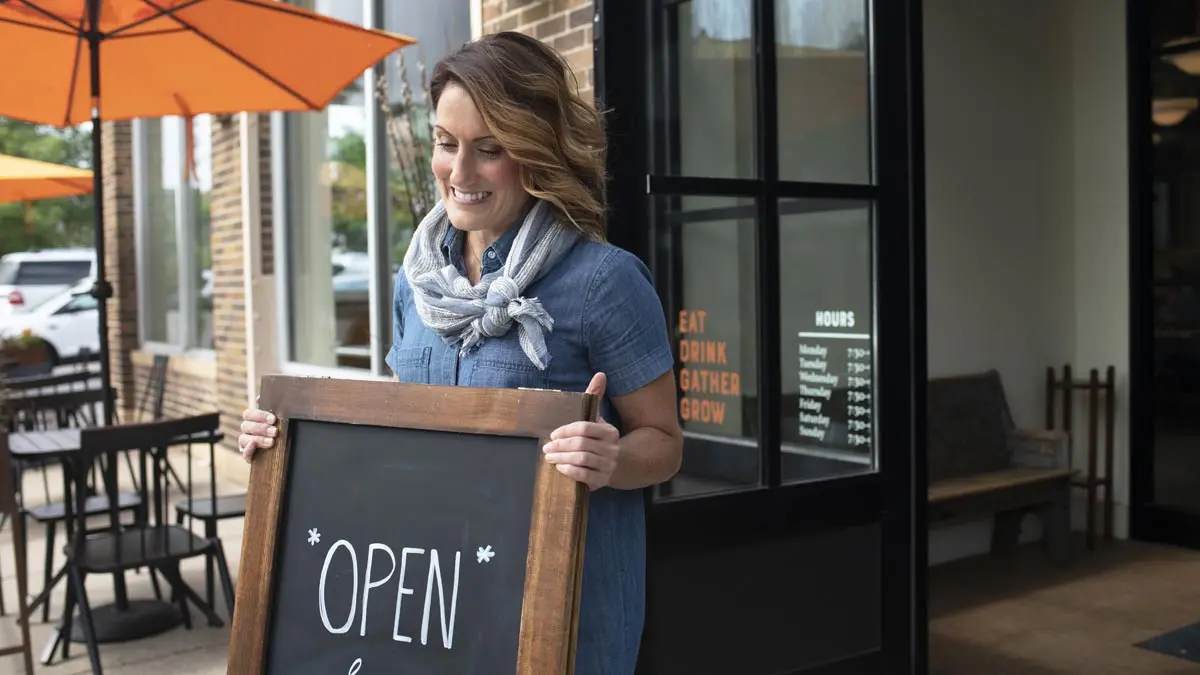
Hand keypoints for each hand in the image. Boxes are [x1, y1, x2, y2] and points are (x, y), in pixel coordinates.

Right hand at [238, 400, 277, 462]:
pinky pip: (244, 455)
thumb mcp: (277, 417)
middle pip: (247, 426)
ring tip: (272, 442)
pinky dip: (247, 451)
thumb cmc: (279, 426)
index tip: (274, 419)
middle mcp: (247, 430)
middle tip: (275, 431)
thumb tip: (260, 398)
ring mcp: (246, 443)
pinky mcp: (249, 456)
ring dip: (258, 439)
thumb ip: (270, 406)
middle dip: (262, 428)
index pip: (249, 414)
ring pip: (244, 439)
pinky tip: (253, 447)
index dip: (260, 416)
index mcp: (252, 419)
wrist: (284, 449)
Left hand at [543, 373, 618, 490]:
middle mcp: (611, 448)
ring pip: (583, 460)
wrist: (618, 464)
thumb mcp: (598, 419)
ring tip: (550, 458)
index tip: (553, 434)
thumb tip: (600, 374)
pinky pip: (585, 476)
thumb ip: (595, 397)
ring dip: (562, 458)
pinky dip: (570, 471)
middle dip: (561, 446)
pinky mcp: (602, 481)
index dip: (566, 431)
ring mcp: (608, 466)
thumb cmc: (600, 439)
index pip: (585, 428)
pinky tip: (560, 468)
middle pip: (582, 444)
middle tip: (546, 448)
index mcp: (609, 432)